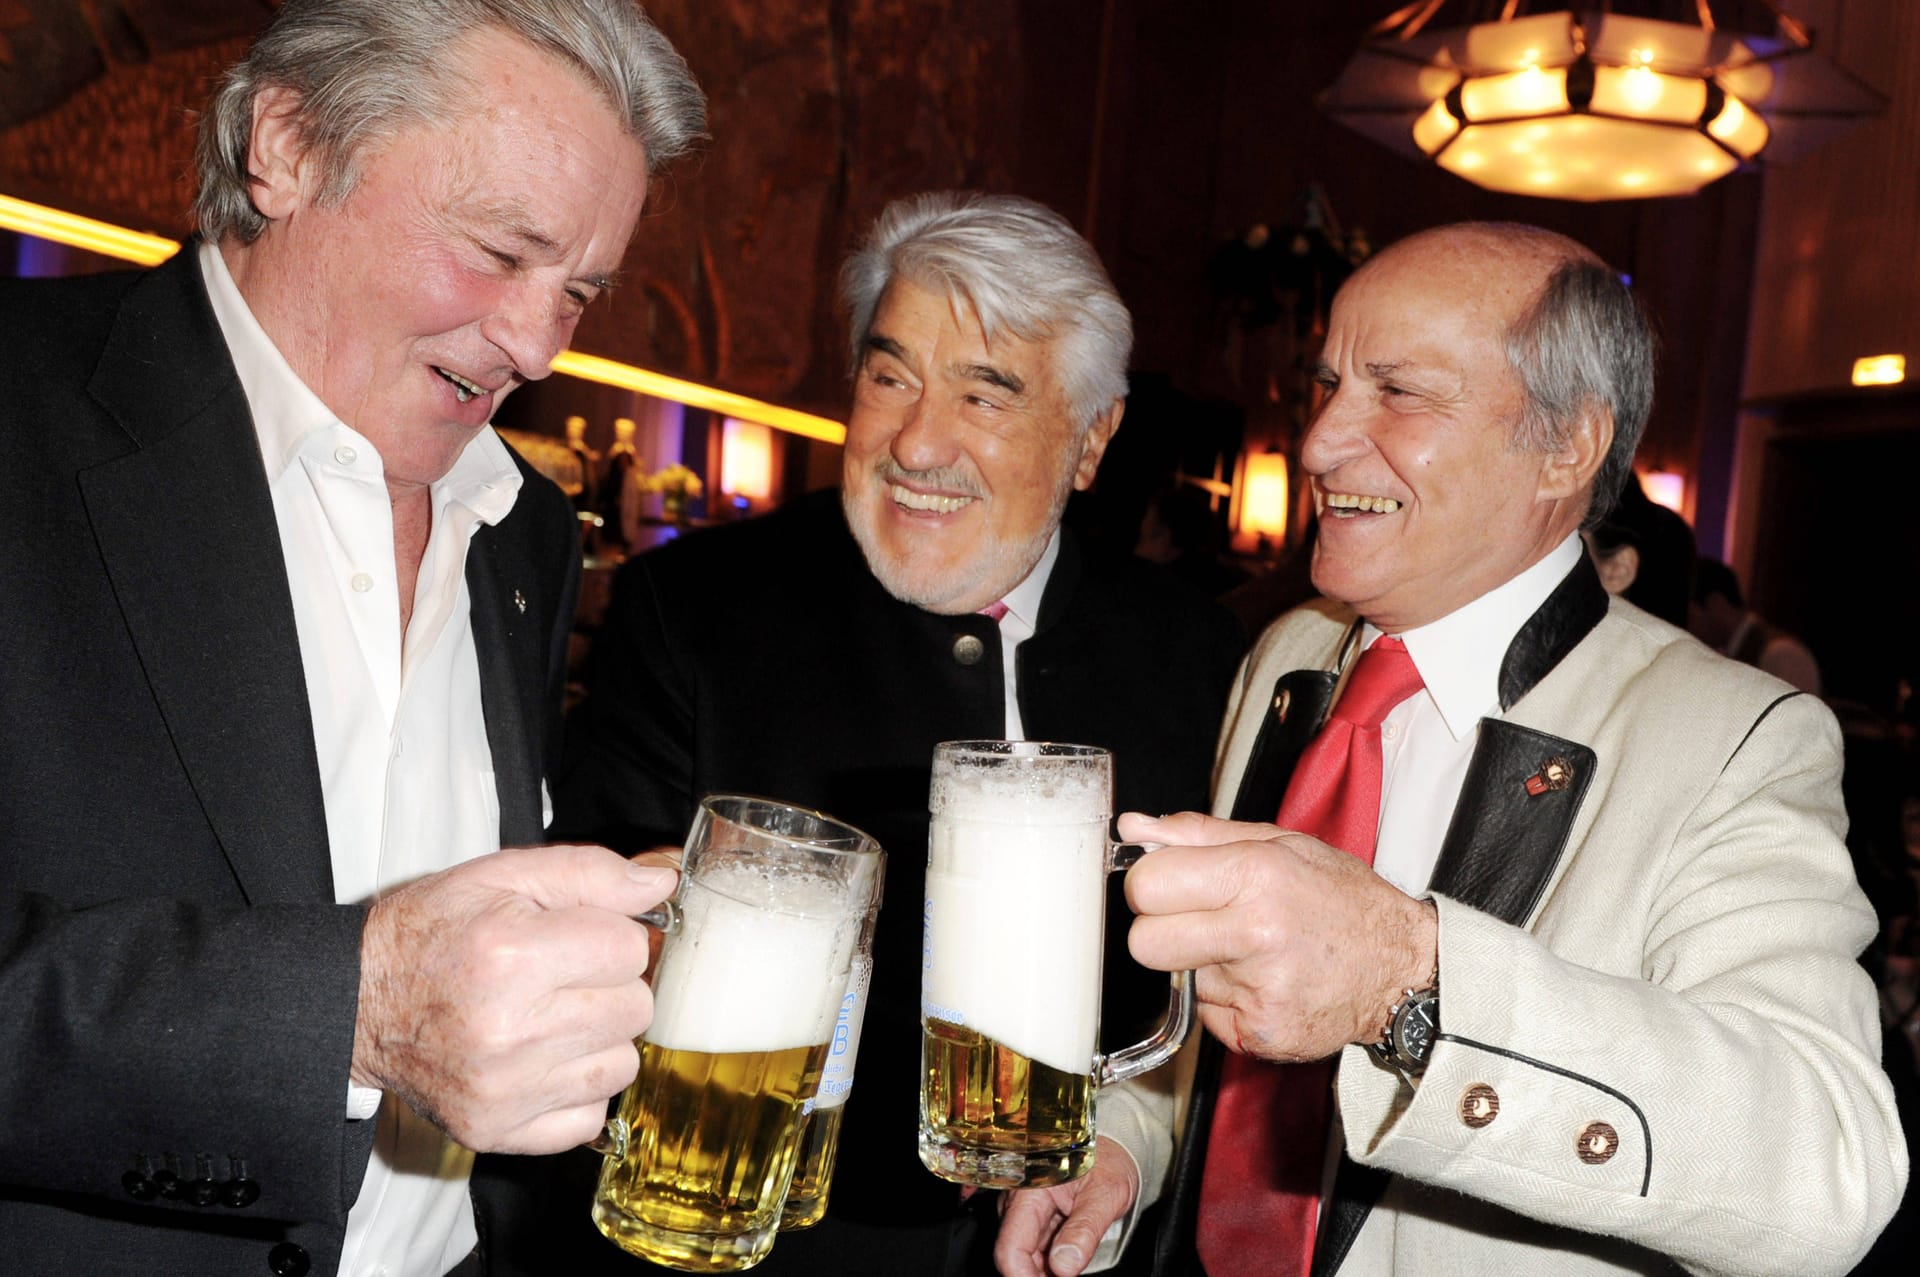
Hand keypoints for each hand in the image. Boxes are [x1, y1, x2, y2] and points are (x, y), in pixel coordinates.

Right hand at [351, 843, 677, 1153]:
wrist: (357, 1002)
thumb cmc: (432, 934)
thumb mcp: (502, 877)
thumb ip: (591, 873)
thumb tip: (661, 883)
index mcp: (511, 955)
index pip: (630, 949)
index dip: (611, 936)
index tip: (578, 937)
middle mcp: (510, 1031)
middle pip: (635, 1008)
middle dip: (610, 985)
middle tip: (563, 977)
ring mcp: (504, 1090)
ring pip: (622, 1064)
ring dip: (600, 1038)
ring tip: (552, 1018)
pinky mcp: (497, 1131)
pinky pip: (591, 1116)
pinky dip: (577, 1089)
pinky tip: (543, 1060)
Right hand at [995, 1136, 1139, 1275]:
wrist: (1112, 1148)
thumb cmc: (1109, 1162)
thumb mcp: (1107, 1194)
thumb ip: (1085, 1230)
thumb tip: (1064, 1267)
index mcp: (1029, 1190)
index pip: (1011, 1247)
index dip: (1024, 1276)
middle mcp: (1018, 1200)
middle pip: (1015, 1254)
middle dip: (1038, 1275)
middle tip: (1072, 1271)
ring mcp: (1023, 1210)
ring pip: (1024, 1255)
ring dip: (1045, 1270)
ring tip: (1074, 1262)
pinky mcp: (1031, 1218)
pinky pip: (1033, 1249)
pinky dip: (1049, 1263)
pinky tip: (1068, 1261)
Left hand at [1119, 811, 1435, 1061]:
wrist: (1403, 969)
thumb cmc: (1341, 898)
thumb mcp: (1279, 844)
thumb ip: (1198, 835)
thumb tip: (1133, 827)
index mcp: (1256, 874)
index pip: (1147, 885)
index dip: (1150, 885)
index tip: (1170, 886)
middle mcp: (1257, 934)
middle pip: (1144, 943)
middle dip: (1159, 932)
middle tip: (1201, 923)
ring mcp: (1259, 991)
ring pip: (1178, 979)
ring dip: (1204, 965)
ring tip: (1254, 952)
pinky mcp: (1261, 1035)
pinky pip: (1207, 1016)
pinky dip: (1228, 1000)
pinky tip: (1265, 982)